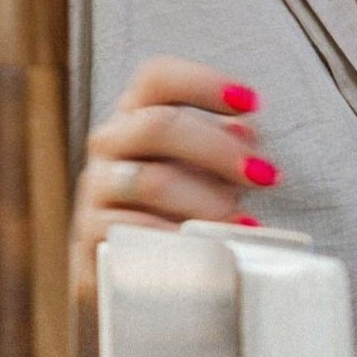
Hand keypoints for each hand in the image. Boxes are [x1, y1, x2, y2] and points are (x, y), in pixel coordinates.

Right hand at [70, 58, 277, 329]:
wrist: (131, 278)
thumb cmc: (179, 211)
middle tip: (264, 176)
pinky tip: (211, 250)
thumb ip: (225, 147)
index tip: (253, 102)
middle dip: (218, 148)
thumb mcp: (205, 173)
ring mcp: (95, 194)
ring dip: (206, 199)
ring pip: (149, 181)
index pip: (156, 78)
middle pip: (157, 125)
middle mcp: (109, 147)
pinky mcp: (91, 243)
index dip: (203, 82)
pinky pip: (134, 235)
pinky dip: (179, 241)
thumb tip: (245, 131)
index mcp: (136, 117)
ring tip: (246, 222)